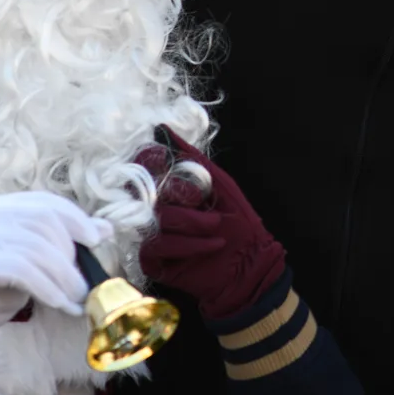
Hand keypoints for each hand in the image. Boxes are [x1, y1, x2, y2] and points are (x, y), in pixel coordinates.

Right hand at [0, 191, 112, 360]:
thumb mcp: (29, 266)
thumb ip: (59, 246)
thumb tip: (103, 229)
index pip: (42, 202)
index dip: (74, 218)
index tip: (95, 240)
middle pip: (42, 221)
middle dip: (70, 253)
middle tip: (83, 285)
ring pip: (35, 247)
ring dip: (64, 277)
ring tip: (76, 300)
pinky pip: (20, 269)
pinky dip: (48, 287)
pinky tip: (59, 304)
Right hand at [138, 140, 284, 320]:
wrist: (249, 265)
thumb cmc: (239, 223)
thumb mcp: (222, 185)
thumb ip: (194, 159)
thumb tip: (163, 129)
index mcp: (170, 187)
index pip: (144, 166)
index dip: (153, 161)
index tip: (167, 162)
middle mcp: (156, 207)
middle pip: (147, 191)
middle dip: (182, 196)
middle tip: (205, 204)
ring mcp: (152, 233)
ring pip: (155, 219)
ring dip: (192, 223)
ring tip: (217, 229)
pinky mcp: (152, 259)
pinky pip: (157, 246)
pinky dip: (188, 245)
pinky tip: (210, 245)